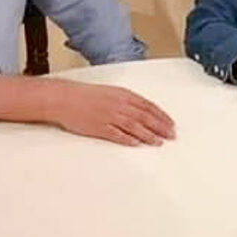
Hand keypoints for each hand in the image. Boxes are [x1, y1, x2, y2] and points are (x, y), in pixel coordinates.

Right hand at [51, 80, 175, 146]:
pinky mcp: (100, 128)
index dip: (161, 116)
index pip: (148, 106)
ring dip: (148, 135)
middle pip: (145, 117)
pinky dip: (129, 140)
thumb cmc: (87, 95)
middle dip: (160, 127)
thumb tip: (142, 110)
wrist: (66, 98)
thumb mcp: (111, 92)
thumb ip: (127, 101)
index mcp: (123, 95)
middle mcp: (119, 105)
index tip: (170, 123)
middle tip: (171, 135)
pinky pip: (118, 135)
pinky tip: (137, 144)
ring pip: (135, 127)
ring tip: (158, 142)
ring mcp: (110, 116)